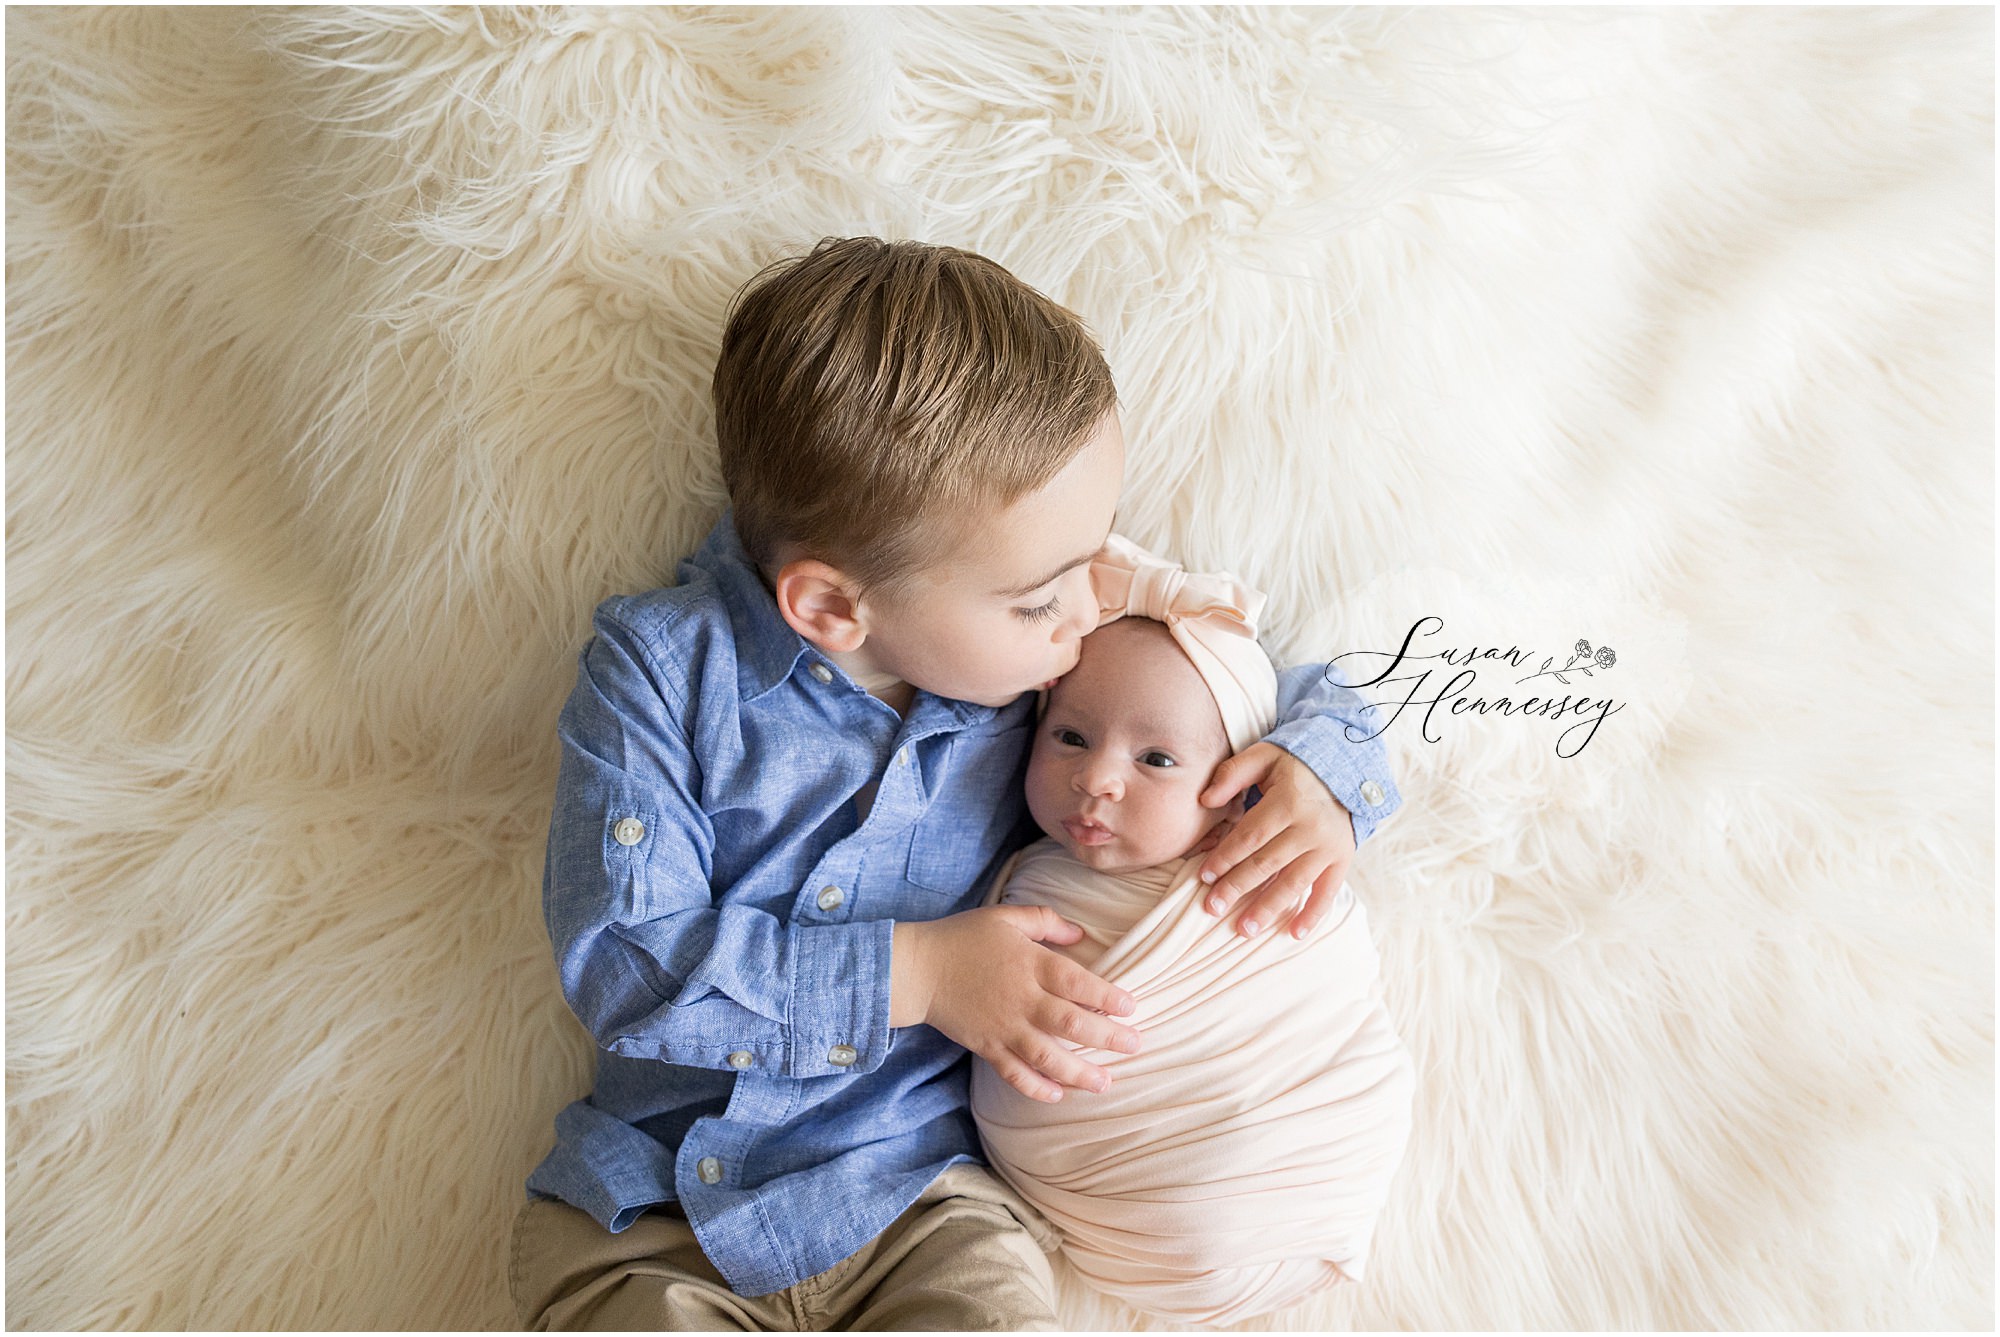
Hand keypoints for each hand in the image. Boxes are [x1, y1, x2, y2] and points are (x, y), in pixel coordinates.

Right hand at [891, 908, 1143, 1102]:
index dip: (1107, 997)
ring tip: (1106, 1083)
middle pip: (1072, 1023)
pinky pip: (1014, 1073)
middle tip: (1135, 1046)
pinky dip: (1036, 1087)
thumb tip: (1081, 934)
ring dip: (1079, 1072)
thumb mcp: (1006, 917)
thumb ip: (1046, 922)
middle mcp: (1022, 999)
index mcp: (1030, 964)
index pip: (1078, 982)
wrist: (918, 968)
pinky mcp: (987, 1047)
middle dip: (1108, 1038)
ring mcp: (1004, 1027)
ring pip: (1048, 1056)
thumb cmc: (964, 938)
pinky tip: (1058, 1095)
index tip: (1130, 1007)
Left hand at [1194, 742, 1355, 939]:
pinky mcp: (1342, 859)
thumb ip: (1232, 774)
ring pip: (1293, 883)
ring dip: (1268, 908)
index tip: (1204, 876)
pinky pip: (1327, 892)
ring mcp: (1328, 847)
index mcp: (1288, 802)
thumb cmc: (1295, 765)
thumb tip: (1204, 799)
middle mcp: (1310, 827)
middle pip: (1267, 864)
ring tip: (1244, 929)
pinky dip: (1313, 915)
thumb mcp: (1263, 756)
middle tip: (1212, 908)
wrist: (1346, 767)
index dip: (1226, 857)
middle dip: (1237, 888)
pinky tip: (1293, 934)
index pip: (1250, 836)